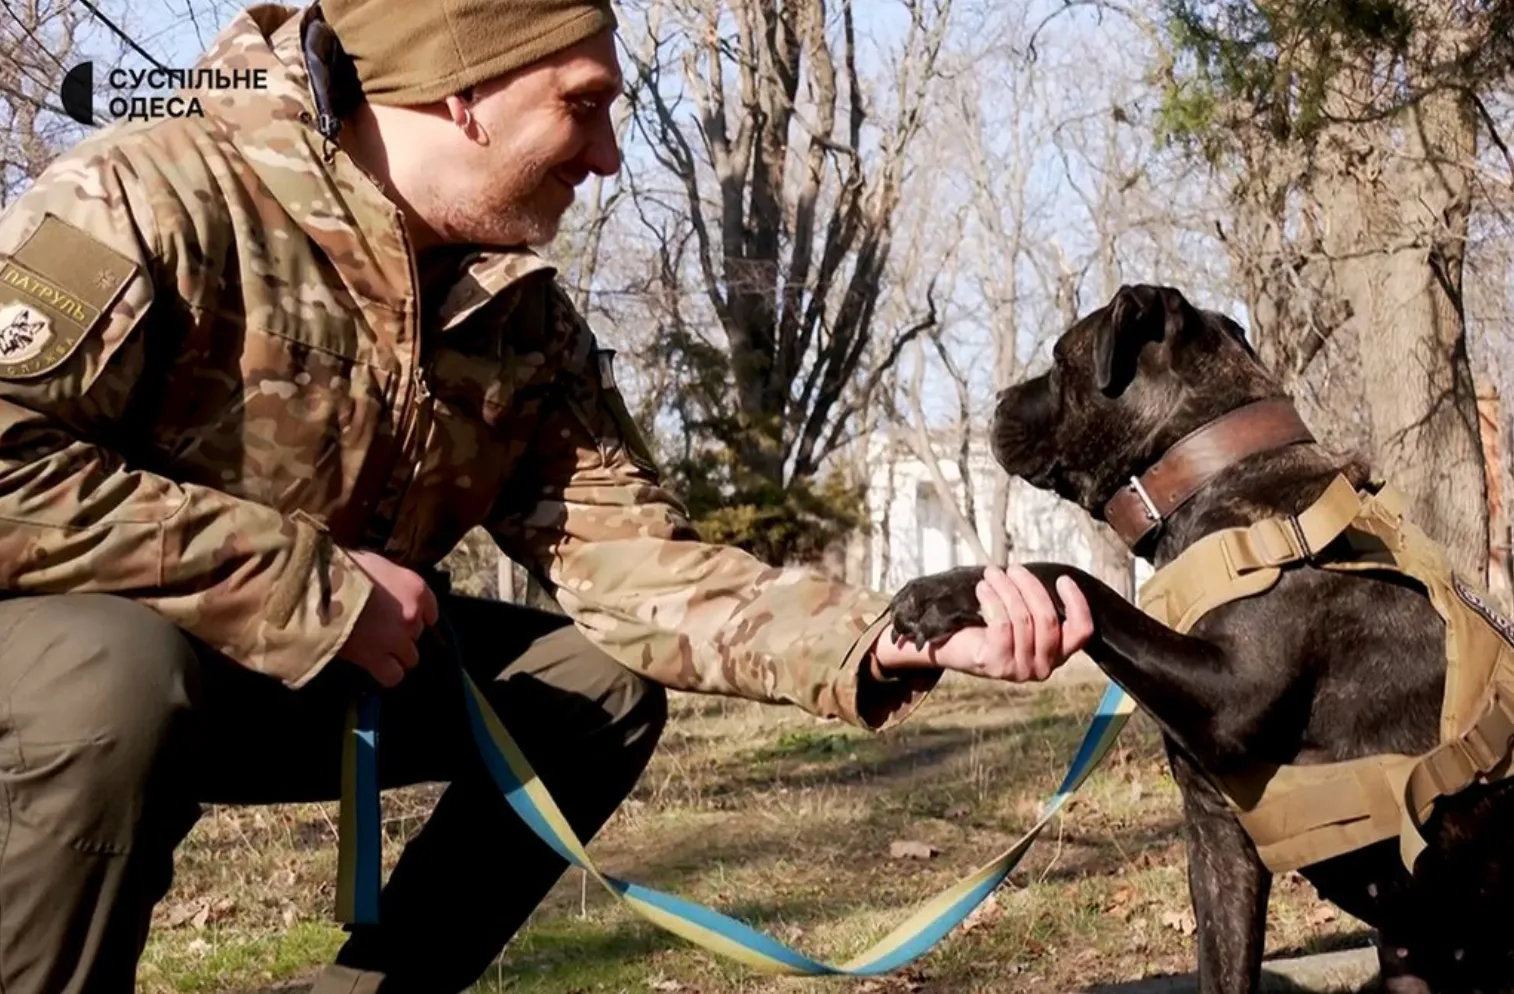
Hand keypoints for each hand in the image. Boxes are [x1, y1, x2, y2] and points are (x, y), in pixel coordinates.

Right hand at [337, 549, 439, 687]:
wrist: (320, 589)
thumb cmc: (343, 568)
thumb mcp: (376, 564)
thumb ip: (389, 581)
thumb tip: (385, 588)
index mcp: (416, 588)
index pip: (431, 612)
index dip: (416, 616)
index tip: (401, 616)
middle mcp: (413, 615)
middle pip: (417, 634)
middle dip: (402, 634)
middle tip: (381, 631)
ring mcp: (397, 639)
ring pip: (410, 658)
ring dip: (396, 655)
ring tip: (376, 650)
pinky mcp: (377, 658)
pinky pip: (393, 676)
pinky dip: (387, 673)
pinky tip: (375, 666)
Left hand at [876, 565, 1092, 681]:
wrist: (948, 646)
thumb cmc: (988, 625)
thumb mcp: (1021, 616)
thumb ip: (1038, 605)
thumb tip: (1046, 576)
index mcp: (1057, 655)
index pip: (1082, 632)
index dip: (1077, 603)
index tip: (1063, 579)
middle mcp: (1043, 667)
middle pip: (1047, 619)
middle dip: (1030, 587)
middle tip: (1012, 568)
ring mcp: (1020, 670)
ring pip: (1023, 618)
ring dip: (1006, 589)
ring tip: (991, 574)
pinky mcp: (996, 665)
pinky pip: (1002, 625)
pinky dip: (993, 600)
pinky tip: (983, 588)